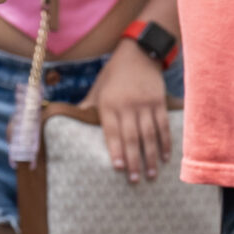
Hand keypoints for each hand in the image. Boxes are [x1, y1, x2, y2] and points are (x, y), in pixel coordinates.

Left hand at [89, 39, 173, 182]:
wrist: (139, 54)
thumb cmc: (113, 75)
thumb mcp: (97, 89)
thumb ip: (87, 108)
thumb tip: (68, 123)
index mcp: (109, 104)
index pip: (112, 131)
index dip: (115, 150)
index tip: (119, 168)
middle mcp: (127, 106)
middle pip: (132, 137)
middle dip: (134, 160)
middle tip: (135, 180)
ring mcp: (145, 104)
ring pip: (149, 134)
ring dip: (151, 156)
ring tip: (151, 174)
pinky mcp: (159, 102)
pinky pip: (163, 125)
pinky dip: (165, 142)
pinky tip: (165, 157)